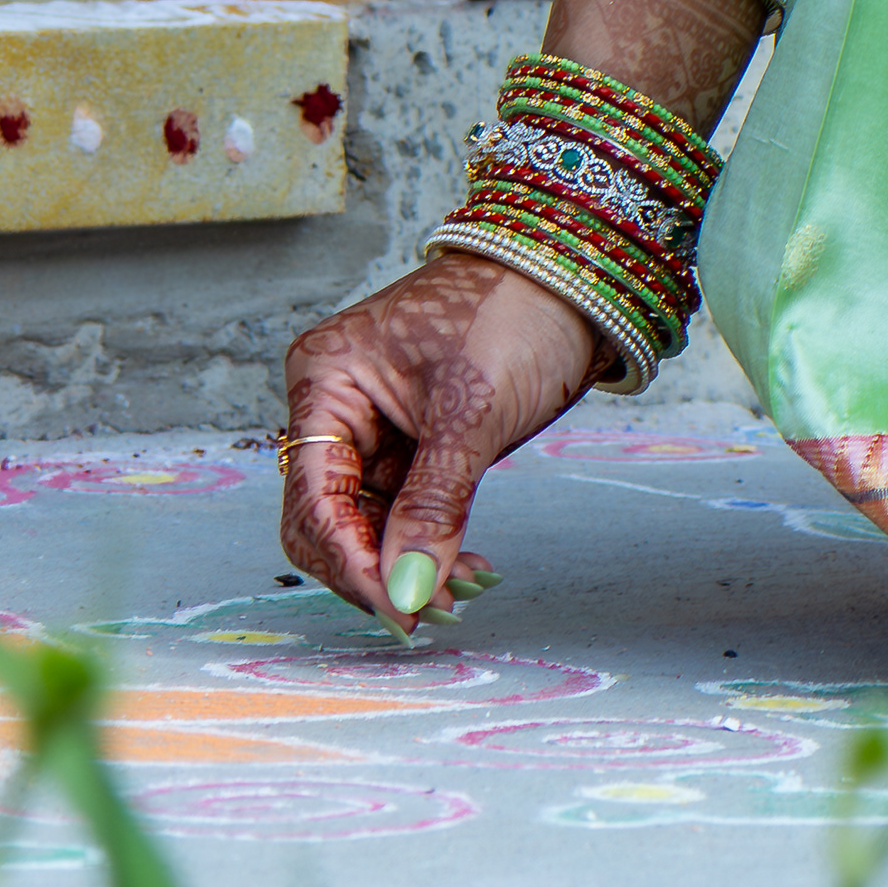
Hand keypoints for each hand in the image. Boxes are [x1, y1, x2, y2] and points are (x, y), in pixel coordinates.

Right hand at [280, 247, 601, 628]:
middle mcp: (335, 408)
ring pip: (365, 529)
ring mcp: (370, 431)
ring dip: (407, 568)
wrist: (572, 276)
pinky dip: (428, 549)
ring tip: (464, 590)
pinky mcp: (408, 449)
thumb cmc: (512, 312)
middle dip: (377, 571)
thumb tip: (407, 592)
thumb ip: (433, 503)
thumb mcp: (470, 410)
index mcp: (324, 380)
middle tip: (436, 608)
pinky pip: (400, 518)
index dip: (351, 562)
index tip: (400, 610)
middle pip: (327, 523)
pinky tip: (466, 568)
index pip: (315, 498)